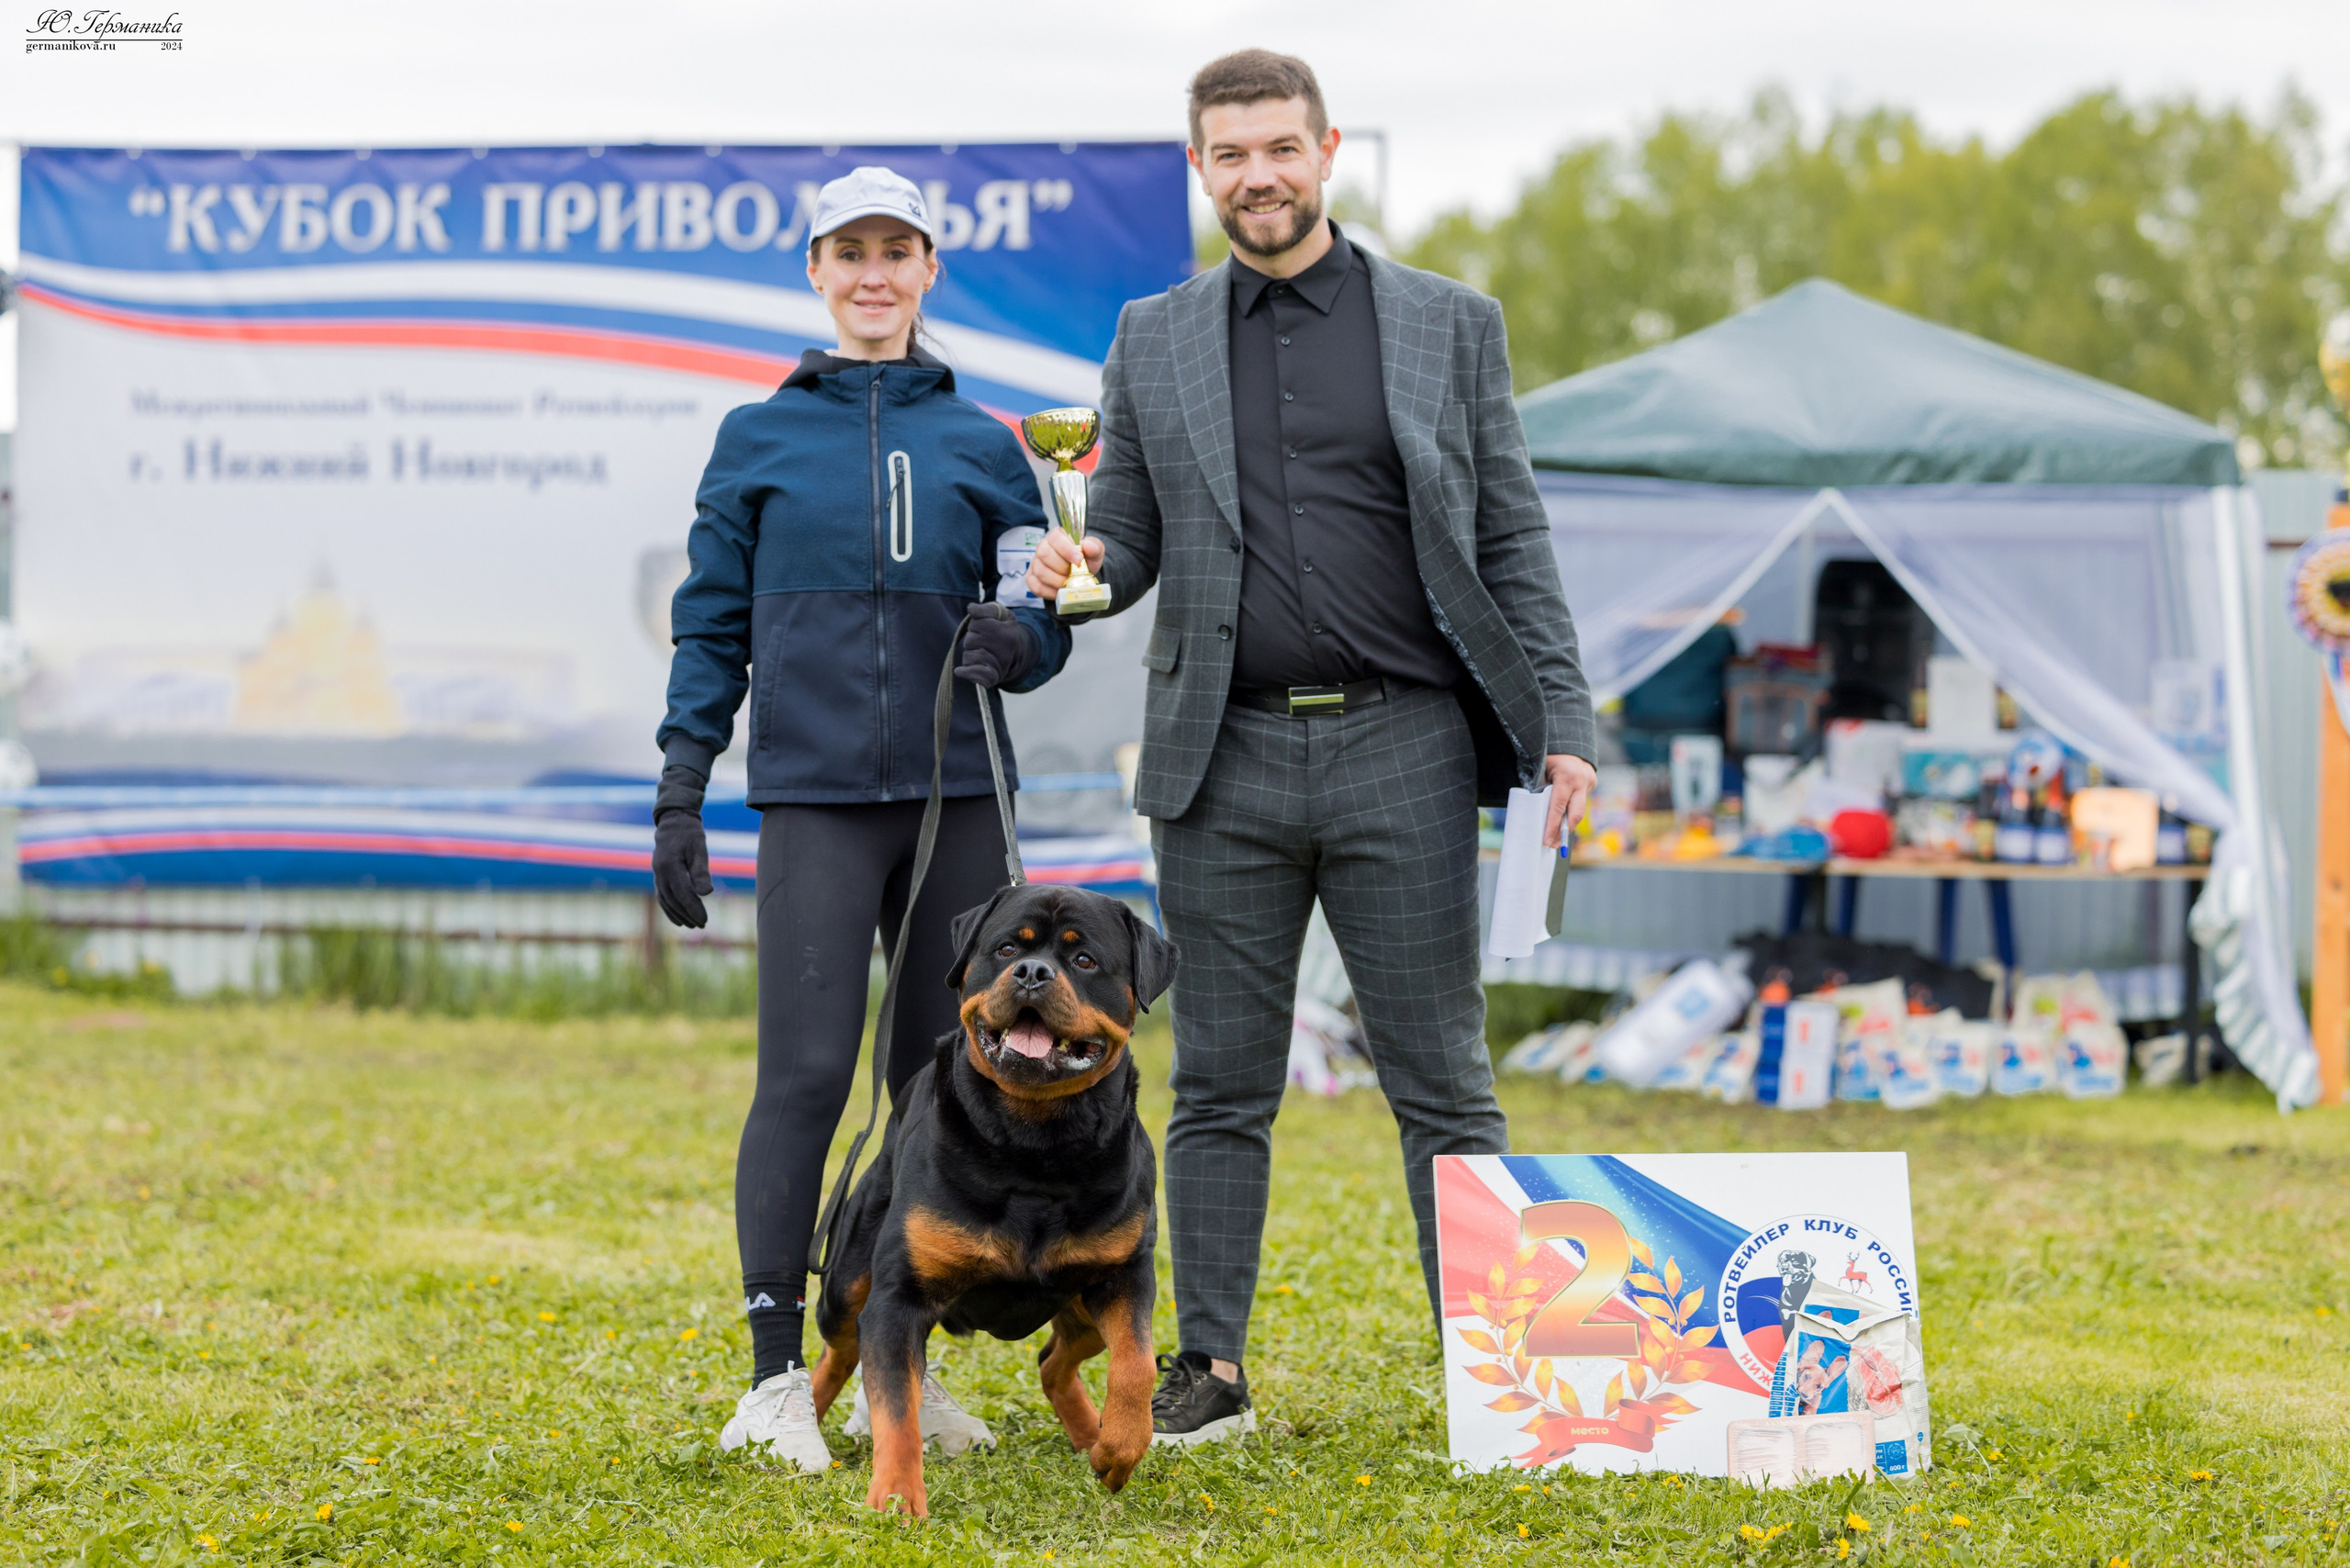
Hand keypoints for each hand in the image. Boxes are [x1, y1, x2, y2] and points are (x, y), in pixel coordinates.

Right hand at [652, 764, 712, 928]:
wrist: (674, 821)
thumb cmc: (690, 834)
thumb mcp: (699, 848)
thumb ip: (701, 871)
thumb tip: (706, 893)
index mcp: (669, 865)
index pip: (681, 893)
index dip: (693, 908)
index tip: (705, 920)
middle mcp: (659, 872)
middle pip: (672, 900)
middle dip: (687, 914)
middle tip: (702, 925)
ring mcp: (657, 874)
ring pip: (665, 900)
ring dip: (678, 915)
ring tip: (692, 926)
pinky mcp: (659, 875)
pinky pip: (662, 896)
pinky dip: (669, 909)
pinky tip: (679, 919)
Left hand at [954, 602, 1034, 689]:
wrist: (1014, 655)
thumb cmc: (1003, 631)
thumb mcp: (1001, 615)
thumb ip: (986, 609)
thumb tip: (971, 609)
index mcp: (1008, 631)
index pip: (976, 623)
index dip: (975, 624)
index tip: (982, 627)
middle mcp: (1004, 649)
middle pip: (970, 640)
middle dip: (972, 639)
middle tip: (982, 642)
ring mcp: (999, 665)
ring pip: (968, 655)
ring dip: (969, 653)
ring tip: (981, 653)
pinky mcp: (991, 678)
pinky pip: (971, 673)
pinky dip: (964, 672)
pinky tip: (960, 670)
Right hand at [1026, 530, 1103, 601]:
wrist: (1081, 573)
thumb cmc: (1085, 559)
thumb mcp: (1095, 552)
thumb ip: (1095, 547)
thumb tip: (1088, 546)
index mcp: (1057, 536)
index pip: (1055, 537)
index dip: (1066, 550)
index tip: (1079, 560)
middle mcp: (1043, 546)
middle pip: (1044, 554)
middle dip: (1062, 567)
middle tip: (1074, 574)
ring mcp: (1035, 562)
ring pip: (1040, 571)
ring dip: (1057, 581)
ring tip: (1069, 583)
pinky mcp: (1032, 578)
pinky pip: (1035, 586)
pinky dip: (1049, 592)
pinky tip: (1060, 592)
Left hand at [1542, 754, 1597, 850]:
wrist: (1570, 740)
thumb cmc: (1549, 755)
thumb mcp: (1541, 769)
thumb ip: (1542, 789)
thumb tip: (1538, 815)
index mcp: (1566, 776)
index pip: (1558, 807)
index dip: (1552, 826)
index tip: (1547, 840)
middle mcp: (1581, 780)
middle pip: (1575, 814)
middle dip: (1564, 832)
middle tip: (1554, 845)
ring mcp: (1589, 782)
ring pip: (1579, 809)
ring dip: (1568, 824)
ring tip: (1558, 837)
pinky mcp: (1592, 783)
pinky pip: (1580, 801)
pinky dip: (1572, 810)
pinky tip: (1565, 819)